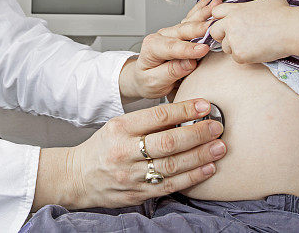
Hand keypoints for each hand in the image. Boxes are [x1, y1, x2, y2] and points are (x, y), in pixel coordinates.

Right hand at [56, 99, 225, 209]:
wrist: (79, 176)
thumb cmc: (103, 148)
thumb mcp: (117, 126)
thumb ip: (146, 122)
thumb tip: (183, 116)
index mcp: (120, 128)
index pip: (157, 116)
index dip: (184, 110)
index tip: (204, 105)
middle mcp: (125, 152)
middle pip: (168, 142)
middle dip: (197, 133)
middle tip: (216, 126)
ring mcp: (132, 175)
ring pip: (172, 165)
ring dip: (200, 155)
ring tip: (219, 146)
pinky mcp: (139, 193)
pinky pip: (170, 185)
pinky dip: (192, 177)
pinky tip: (208, 168)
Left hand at [119, 0, 220, 100]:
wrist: (143, 77)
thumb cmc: (148, 80)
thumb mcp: (154, 82)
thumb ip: (171, 72)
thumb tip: (190, 63)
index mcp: (152, 47)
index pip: (172, 47)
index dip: (188, 48)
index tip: (203, 50)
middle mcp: (162, 35)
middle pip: (183, 30)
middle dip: (200, 26)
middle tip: (215, 24)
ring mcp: (172, 32)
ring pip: (189, 20)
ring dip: (204, 12)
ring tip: (217, 4)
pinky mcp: (180, 32)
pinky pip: (192, 18)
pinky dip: (202, 8)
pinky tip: (212, 0)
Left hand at [209, 0, 298, 63]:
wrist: (291, 30)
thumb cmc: (283, 13)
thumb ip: (257, 2)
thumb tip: (262, 3)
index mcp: (235, 10)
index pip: (215, 13)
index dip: (221, 18)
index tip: (229, 23)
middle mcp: (230, 23)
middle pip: (214, 31)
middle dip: (222, 35)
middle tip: (236, 38)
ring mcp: (233, 39)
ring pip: (225, 47)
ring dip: (235, 47)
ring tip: (251, 45)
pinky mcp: (240, 54)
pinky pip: (236, 58)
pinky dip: (245, 57)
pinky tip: (257, 52)